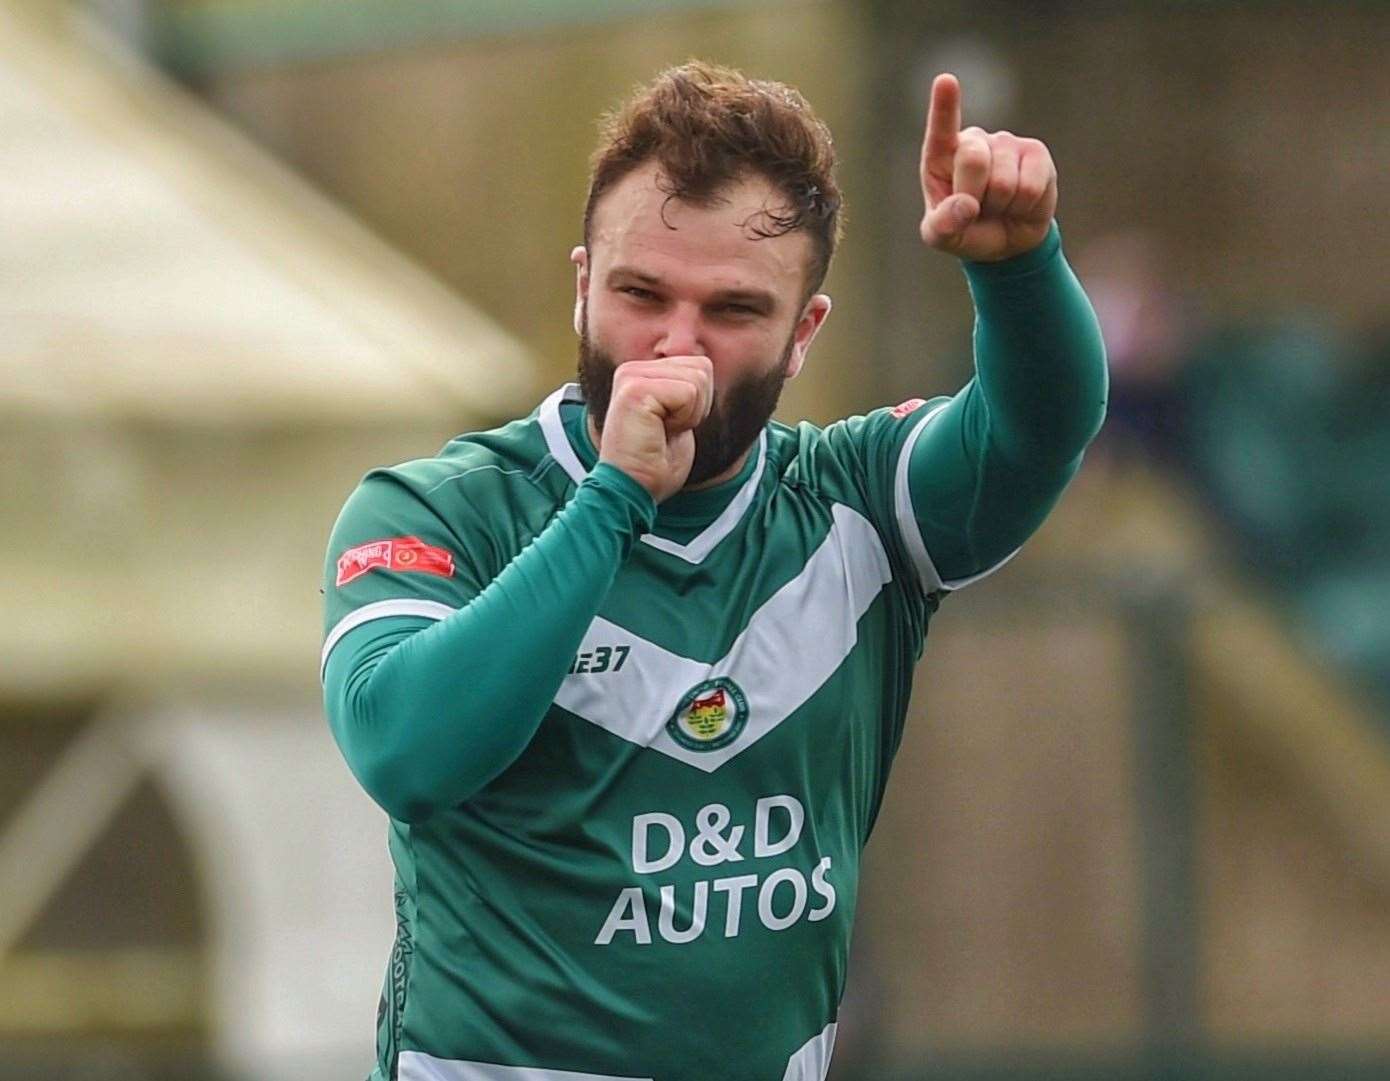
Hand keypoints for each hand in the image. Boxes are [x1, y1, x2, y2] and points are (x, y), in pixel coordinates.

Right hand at [597, 356, 713, 502]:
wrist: (632, 490)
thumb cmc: (655, 464)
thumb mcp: (679, 417)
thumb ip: (687, 388)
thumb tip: (704, 365)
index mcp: (642, 373)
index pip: (700, 365)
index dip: (699, 404)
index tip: (671, 427)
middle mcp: (632, 369)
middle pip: (702, 368)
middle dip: (698, 407)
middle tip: (668, 431)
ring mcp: (631, 377)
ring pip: (698, 379)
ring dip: (690, 414)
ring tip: (662, 432)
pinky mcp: (634, 389)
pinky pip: (688, 393)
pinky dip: (683, 419)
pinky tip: (658, 433)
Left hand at [919, 73, 1057, 261]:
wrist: (1005, 241)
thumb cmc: (966, 231)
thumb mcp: (942, 237)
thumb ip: (943, 226)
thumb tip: (966, 205)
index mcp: (941, 157)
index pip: (941, 130)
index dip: (944, 106)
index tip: (946, 81)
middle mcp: (973, 142)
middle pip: (973, 159)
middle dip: (974, 196)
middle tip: (977, 209)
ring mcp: (1006, 144)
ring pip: (1004, 181)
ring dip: (1000, 206)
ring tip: (998, 206)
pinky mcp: (1036, 154)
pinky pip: (1030, 187)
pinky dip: (1024, 206)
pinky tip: (1021, 203)